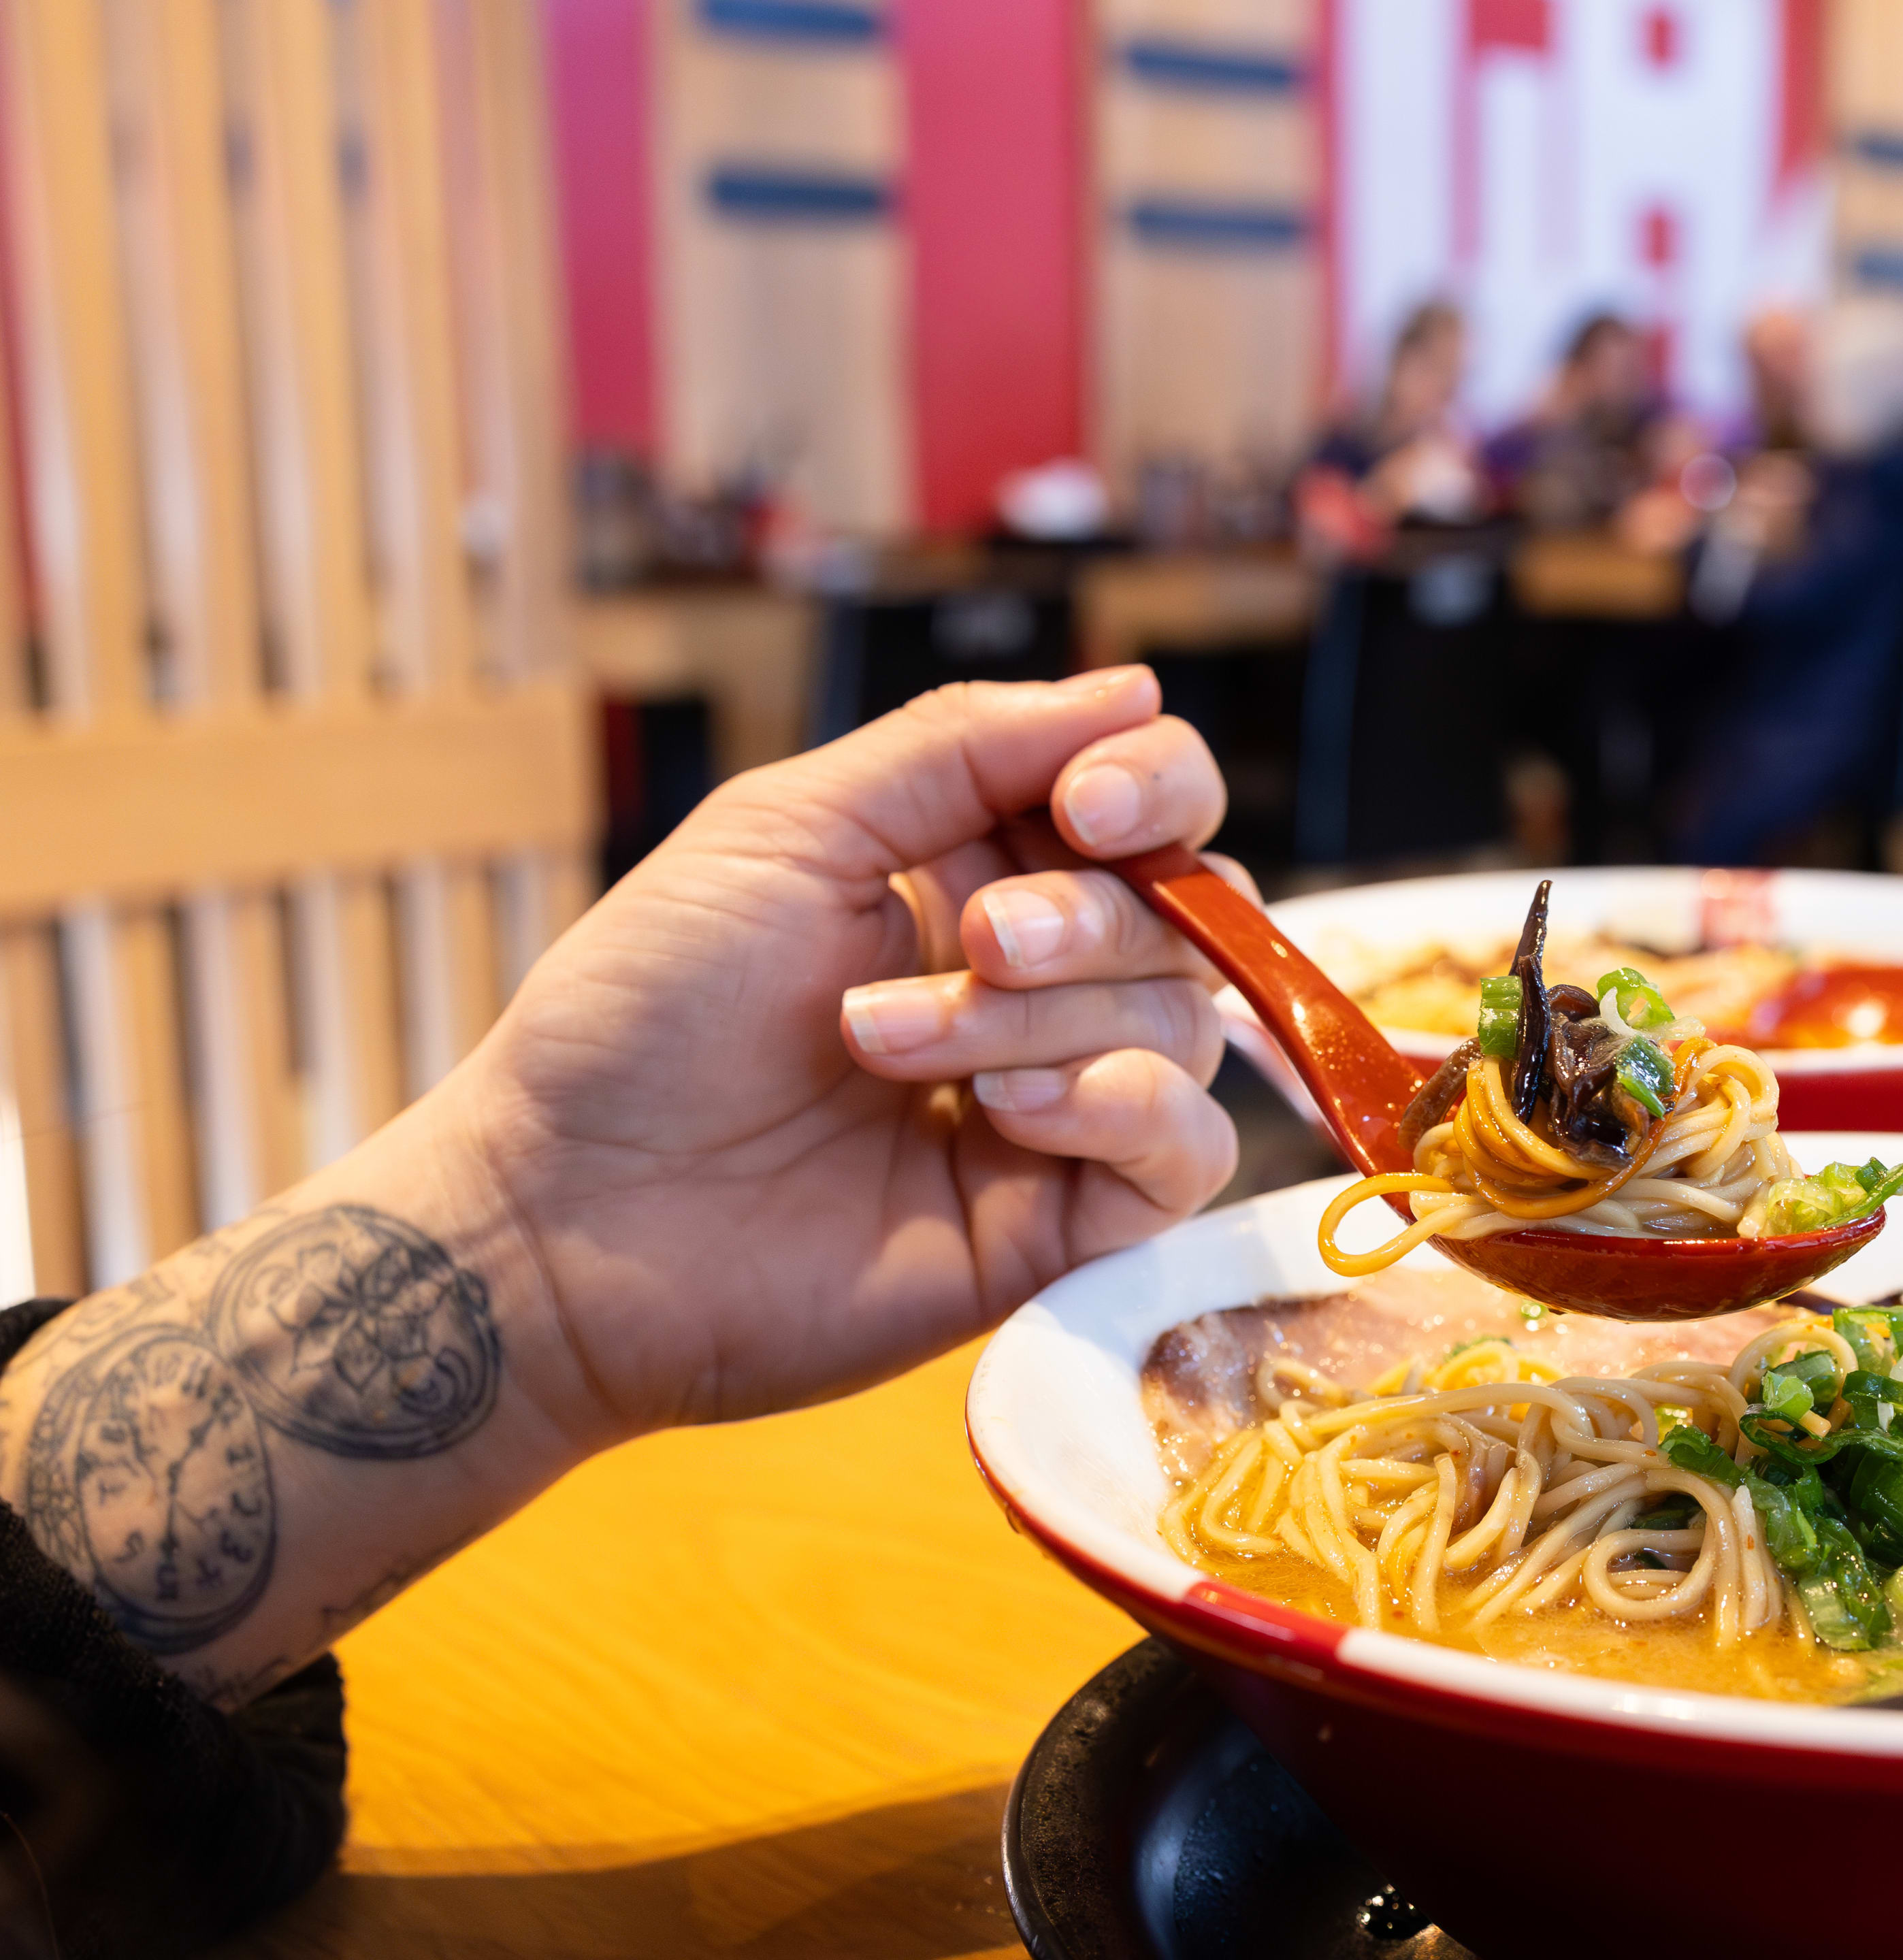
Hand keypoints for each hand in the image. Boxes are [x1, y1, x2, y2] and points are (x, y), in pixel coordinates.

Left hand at [457, 669, 1244, 1439]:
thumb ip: (962, 748)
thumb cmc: (645, 1011)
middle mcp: (1036, 983)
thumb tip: (1136, 689)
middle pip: (1189, 912)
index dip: (1156, 788)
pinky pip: (1192, 1150)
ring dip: (1042, 1021)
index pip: (1156, 806)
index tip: (1090, 807)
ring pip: (1182, 1024)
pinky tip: (1007, 1115)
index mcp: (977, 870)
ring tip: (888, 1045)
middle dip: (1087, 915)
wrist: (570, 1215)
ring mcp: (1057, 1104)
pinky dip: (1124, 1111)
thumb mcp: (789, 829)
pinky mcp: (1064, 1222)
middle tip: (973, 942)